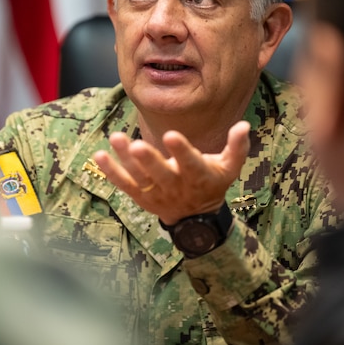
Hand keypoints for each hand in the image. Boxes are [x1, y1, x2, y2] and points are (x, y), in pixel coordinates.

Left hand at [92, 121, 250, 225]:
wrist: (195, 219)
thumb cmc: (212, 184)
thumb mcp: (229, 168)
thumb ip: (237, 147)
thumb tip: (244, 124)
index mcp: (198, 177)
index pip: (190, 164)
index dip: (181, 151)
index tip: (171, 135)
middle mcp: (176, 186)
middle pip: (161, 174)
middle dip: (148, 160)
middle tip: (137, 145)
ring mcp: (156, 193)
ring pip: (139, 177)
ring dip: (125, 160)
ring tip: (116, 138)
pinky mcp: (141, 197)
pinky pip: (124, 184)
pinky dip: (111, 171)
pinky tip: (99, 155)